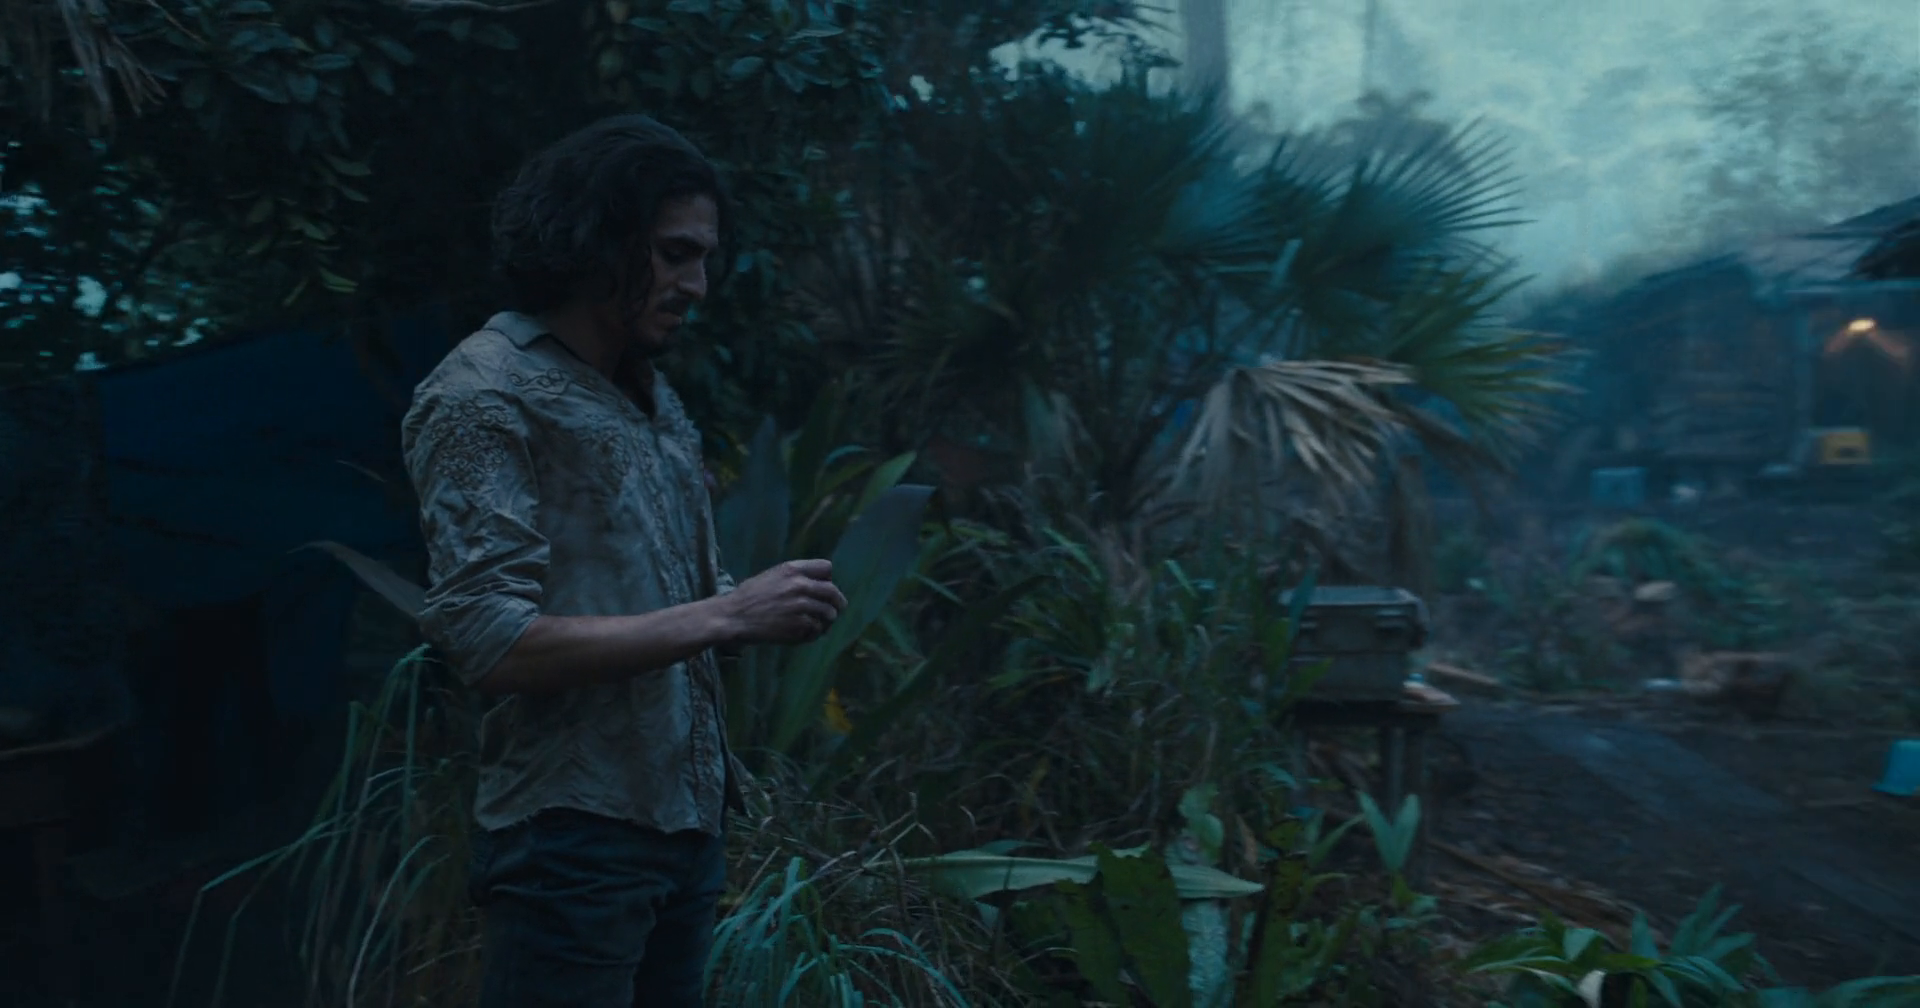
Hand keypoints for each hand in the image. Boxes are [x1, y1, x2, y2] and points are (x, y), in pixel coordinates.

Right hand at [719, 559, 847, 645]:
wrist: (734, 617)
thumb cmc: (750, 596)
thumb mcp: (772, 576)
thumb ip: (796, 576)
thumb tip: (821, 582)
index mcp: (792, 569)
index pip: (826, 568)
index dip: (828, 579)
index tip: (825, 587)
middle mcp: (799, 585)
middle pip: (833, 592)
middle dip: (837, 602)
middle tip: (837, 610)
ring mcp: (800, 606)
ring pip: (829, 613)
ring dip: (826, 621)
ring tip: (819, 625)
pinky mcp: (798, 625)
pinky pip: (818, 629)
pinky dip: (814, 633)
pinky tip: (806, 634)